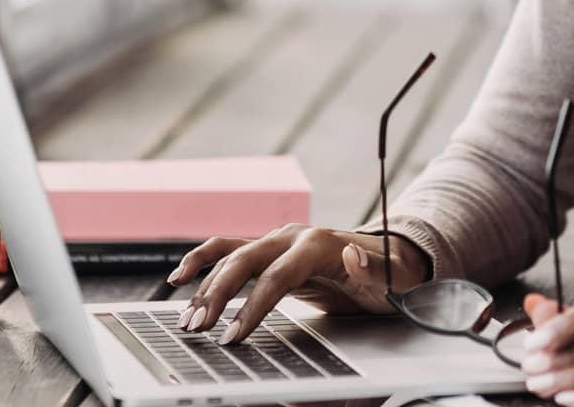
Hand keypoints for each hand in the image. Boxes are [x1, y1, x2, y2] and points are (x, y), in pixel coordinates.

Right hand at [166, 222, 429, 341]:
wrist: (388, 258)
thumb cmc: (390, 274)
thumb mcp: (392, 279)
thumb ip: (373, 271)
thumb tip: (354, 254)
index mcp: (318, 245)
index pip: (276, 277)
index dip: (253, 307)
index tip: (234, 335)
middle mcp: (293, 237)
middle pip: (245, 262)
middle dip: (218, 295)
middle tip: (198, 327)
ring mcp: (278, 241)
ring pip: (231, 256)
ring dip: (205, 284)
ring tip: (187, 316)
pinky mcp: (270, 250)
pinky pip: (229, 250)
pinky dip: (203, 260)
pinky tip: (180, 277)